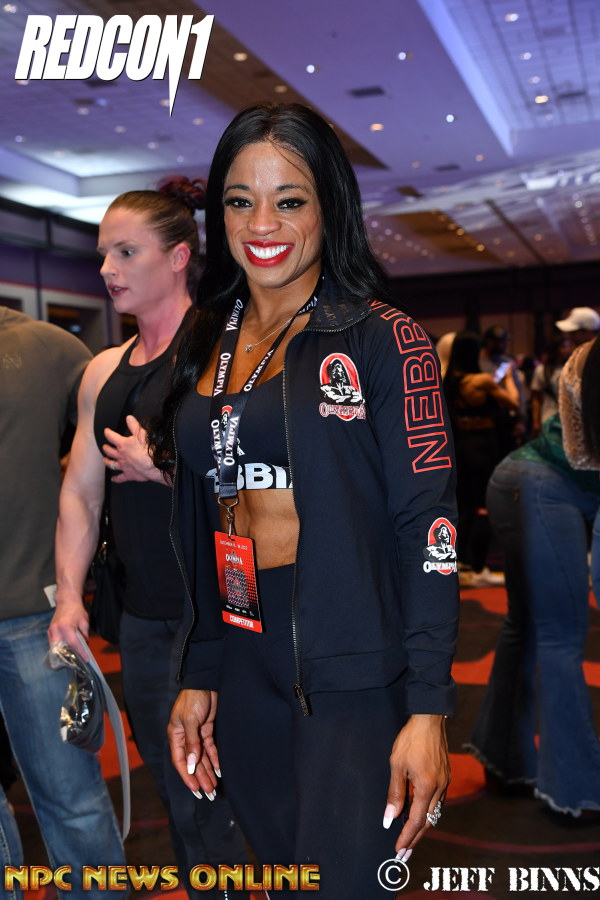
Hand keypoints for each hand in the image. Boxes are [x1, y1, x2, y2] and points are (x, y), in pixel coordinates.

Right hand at [48, 594, 89, 659]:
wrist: (66, 601)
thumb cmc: (76, 610)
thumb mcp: (84, 621)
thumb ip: (84, 634)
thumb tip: (85, 646)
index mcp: (66, 627)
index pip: (74, 643)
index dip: (80, 652)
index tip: (86, 659)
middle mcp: (56, 630)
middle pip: (61, 649)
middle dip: (70, 657)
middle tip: (78, 660)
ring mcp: (51, 631)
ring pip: (55, 649)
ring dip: (63, 654)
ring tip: (73, 658)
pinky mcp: (49, 632)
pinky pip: (53, 645)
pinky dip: (59, 649)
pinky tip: (66, 652)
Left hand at [102, 415, 154, 482]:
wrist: (154, 466)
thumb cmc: (148, 450)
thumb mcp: (142, 434)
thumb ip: (134, 425)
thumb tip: (129, 418)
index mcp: (123, 444)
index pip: (111, 436)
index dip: (108, 433)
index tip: (106, 431)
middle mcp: (120, 455)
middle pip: (109, 451)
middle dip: (106, 448)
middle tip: (105, 446)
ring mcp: (124, 466)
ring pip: (111, 464)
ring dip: (107, 462)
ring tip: (105, 460)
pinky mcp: (129, 474)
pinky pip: (120, 477)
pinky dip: (116, 478)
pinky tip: (113, 479)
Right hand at [168, 689, 219, 798]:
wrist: (206, 681)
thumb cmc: (193, 698)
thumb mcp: (190, 720)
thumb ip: (191, 742)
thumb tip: (191, 765)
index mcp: (176, 735)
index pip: (181, 761)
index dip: (187, 777)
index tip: (195, 790)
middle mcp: (185, 737)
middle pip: (193, 763)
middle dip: (200, 778)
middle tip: (209, 793)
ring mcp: (197, 734)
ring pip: (202, 758)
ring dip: (208, 772)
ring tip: (214, 787)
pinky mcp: (208, 729)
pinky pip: (211, 748)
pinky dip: (214, 759)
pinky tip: (219, 769)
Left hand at [383, 714, 449, 858]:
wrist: (429, 720)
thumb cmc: (411, 740)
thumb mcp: (397, 765)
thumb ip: (395, 793)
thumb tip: (389, 818)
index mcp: (427, 787)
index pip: (415, 820)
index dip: (406, 837)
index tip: (398, 850)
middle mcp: (439, 788)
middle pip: (428, 822)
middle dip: (415, 839)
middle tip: (404, 854)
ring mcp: (445, 783)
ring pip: (435, 813)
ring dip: (422, 827)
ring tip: (409, 838)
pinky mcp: (446, 776)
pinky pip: (438, 802)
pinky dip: (428, 812)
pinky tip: (419, 814)